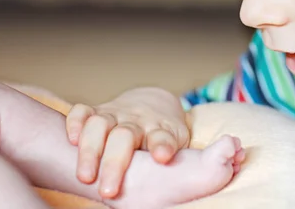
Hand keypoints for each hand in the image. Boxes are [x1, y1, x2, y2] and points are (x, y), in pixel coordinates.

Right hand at [65, 87, 189, 198]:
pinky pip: (82, 111)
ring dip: (90, 149)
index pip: (163, 137)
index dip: (162, 145)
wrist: (153, 104)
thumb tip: (222, 159)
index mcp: (162, 130)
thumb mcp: (181, 145)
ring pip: (100, 124)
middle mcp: (137, 121)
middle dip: (115, 162)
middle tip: (109, 191)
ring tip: (85, 176)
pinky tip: (71, 140)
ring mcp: (116, 114)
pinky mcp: (97, 112)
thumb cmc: (166, 136)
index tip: (163, 157)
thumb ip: (193, 158)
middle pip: (125, 136)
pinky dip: (75, 122)